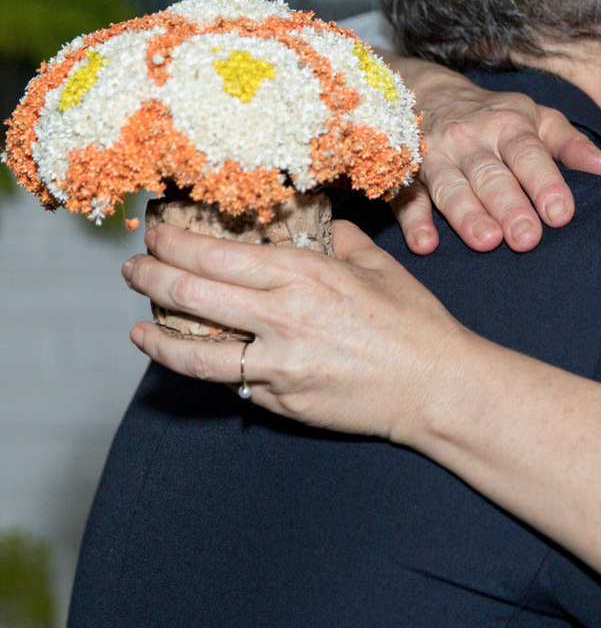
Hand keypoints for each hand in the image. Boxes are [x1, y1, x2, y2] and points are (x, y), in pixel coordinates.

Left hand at [121, 221, 473, 445]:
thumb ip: (340, 241)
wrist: (436, 385)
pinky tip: (196, 362)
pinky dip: (210, 372)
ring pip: (193, 353)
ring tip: (137, 330)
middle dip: (150, 278)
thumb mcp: (379, 267)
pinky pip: (233, 385)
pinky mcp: (282, 402)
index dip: (175, 244)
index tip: (157, 236)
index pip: (216, 255)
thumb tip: (318, 228)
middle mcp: (283, 317)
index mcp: (305, 275)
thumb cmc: (414, 323)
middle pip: (190, 295)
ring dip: (155, 338)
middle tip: (135, 271)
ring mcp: (278, 365)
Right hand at [385, 54, 600, 253]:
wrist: (426, 92)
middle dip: (509, 206)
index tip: (561, 213)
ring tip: (486, 242)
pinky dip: (413, 221)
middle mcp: (470, 139)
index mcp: (507, 125)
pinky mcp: (406, 174)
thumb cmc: (495, 116)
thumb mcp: (538, 119)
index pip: (528, 154)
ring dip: (467, 214)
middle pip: (491, 175)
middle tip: (527, 238)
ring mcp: (435, 156)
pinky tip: (425, 245)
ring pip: (451, 186)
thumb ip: (572, 145)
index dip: (544, 182)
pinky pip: (407, 197)